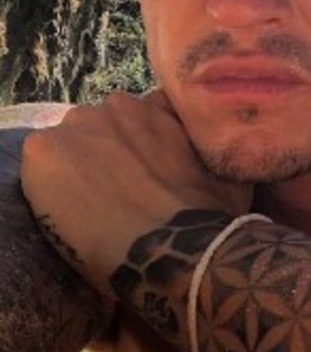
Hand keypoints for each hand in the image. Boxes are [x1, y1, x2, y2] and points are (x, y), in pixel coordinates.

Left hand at [20, 91, 251, 296]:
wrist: (173, 248)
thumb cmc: (209, 215)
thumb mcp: (229, 170)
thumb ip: (215, 148)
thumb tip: (225, 150)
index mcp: (160, 105)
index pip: (139, 120)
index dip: (141, 148)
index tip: (146, 176)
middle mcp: (117, 103)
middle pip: (100, 129)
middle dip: (107, 156)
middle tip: (119, 196)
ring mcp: (77, 124)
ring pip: (68, 148)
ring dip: (77, 171)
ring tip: (91, 210)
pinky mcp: (42, 152)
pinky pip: (40, 170)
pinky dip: (48, 190)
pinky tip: (68, 217)